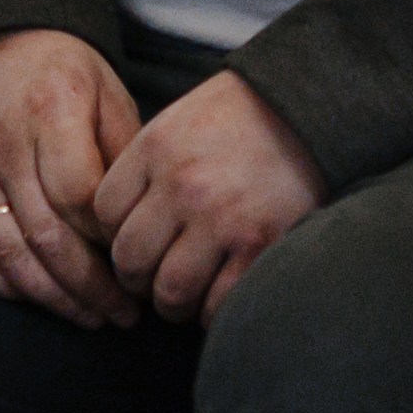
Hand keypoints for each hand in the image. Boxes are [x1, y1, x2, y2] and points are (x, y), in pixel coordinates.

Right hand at [0, 28, 142, 329]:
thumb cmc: (61, 68)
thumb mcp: (106, 89)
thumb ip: (124, 149)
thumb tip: (145, 212)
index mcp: (52, 113)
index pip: (79, 195)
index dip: (111, 237)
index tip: (141, 257)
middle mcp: (6, 147)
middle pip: (47, 236)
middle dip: (90, 286)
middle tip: (124, 313)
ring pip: (8, 254)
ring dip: (51, 298)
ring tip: (90, 317)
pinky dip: (0, 284)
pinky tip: (35, 298)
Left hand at [94, 70, 324, 328]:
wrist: (309, 102)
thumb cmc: (238, 116)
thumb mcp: (178, 122)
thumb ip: (144, 169)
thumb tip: (115, 229)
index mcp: (156, 147)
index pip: (103, 214)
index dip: (115, 232)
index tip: (137, 235)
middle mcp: (183, 184)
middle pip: (129, 261)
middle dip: (138, 277)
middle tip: (156, 273)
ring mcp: (222, 217)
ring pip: (169, 293)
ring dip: (173, 303)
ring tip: (188, 289)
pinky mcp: (260, 244)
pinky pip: (217, 305)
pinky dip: (213, 310)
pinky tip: (221, 288)